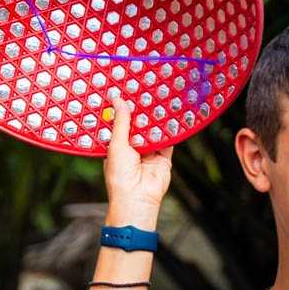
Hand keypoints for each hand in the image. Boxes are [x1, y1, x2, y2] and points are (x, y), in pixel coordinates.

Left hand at [102, 92, 173, 229]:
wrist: (138, 199)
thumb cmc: (121, 177)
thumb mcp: (116, 145)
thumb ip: (121, 122)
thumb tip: (118, 100)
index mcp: (117, 147)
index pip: (120, 125)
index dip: (122, 111)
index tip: (125, 92)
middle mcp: (133, 149)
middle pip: (138, 126)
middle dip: (141, 113)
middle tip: (144, 90)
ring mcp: (149, 153)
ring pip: (154, 132)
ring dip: (156, 119)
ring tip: (158, 98)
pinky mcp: (164, 158)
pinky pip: (168, 141)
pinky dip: (171, 130)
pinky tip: (172, 115)